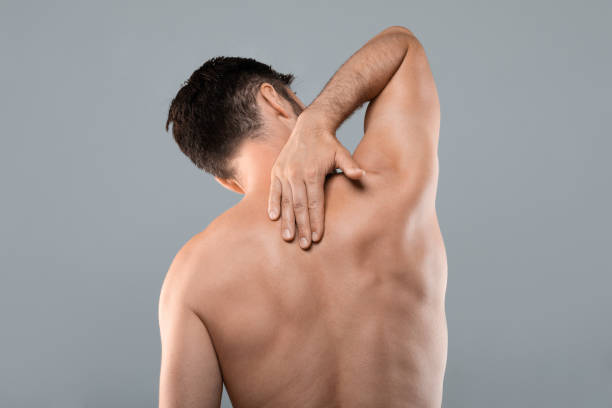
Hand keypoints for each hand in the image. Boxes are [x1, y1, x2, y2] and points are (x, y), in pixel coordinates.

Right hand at [267, 108, 364, 248]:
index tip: (317, 237)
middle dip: (302, 227)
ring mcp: (284, 173)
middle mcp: (296, 174)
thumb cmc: (328, 144)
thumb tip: (361, 175)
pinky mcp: (276, 171)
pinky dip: (273, 205)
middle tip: (304, 245)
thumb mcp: (341, 153)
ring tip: (288, 238)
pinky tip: (274, 219)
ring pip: (286, 202)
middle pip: (299, 206)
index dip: (316, 221)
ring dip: (287, 221)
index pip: (315, 203)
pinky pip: (274, 192)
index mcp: (313, 173)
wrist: (309, 126)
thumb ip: (350, 165)